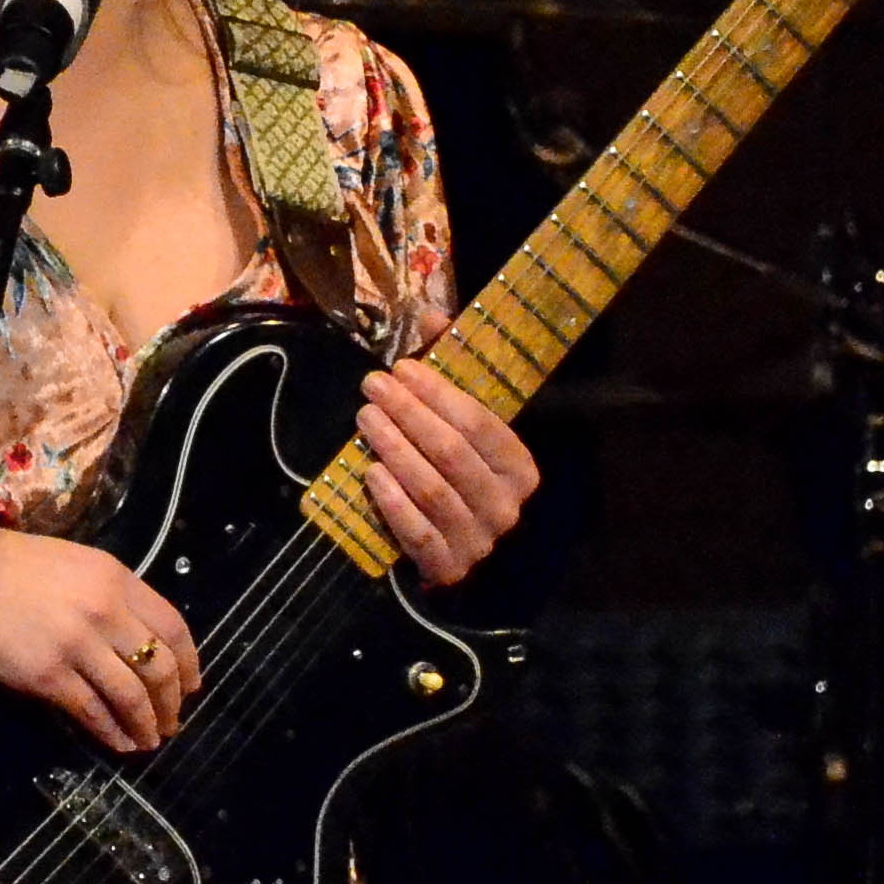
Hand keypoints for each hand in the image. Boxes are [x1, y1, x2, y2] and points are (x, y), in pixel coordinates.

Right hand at [0, 526, 200, 756]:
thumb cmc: (5, 565)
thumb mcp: (71, 563)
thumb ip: (108, 593)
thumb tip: (135, 635)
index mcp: (114, 577)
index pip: (173, 626)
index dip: (189, 662)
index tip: (191, 684)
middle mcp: (104, 611)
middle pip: (159, 666)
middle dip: (172, 701)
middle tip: (173, 721)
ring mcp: (77, 645)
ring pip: (131, 695)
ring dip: (147, 723)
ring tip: (149, 739)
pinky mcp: (48, 677)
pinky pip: (92, 712)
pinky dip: (111, 732)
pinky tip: (119, 742)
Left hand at [358, 362, 540, 587]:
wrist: (456, 548)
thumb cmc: (458, 476)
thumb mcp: (464, 429)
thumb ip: (454, 374)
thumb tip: (432, 315)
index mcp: (519, 468)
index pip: (479, 424)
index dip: (438, 393)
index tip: (400, 368)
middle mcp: (506, 506)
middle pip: (451, 452)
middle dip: (408, 414)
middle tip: (372, 386)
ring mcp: (478, 541)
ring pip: (432, 489)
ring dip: (394, 448)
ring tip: (364, 418)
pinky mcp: (448, 568)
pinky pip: (417, 532)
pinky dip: (392, 501)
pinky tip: (370, 472)